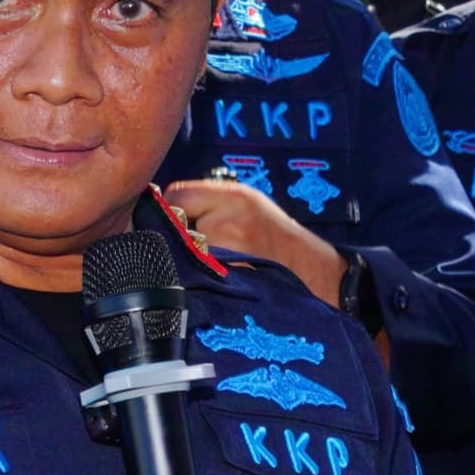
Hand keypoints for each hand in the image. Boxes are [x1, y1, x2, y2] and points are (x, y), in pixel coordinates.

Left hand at [157, 177, 348, 307]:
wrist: (307, 270)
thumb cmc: (275, 236)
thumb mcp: (249, 202)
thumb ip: (210, 199)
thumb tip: (167, 204)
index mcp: (234, 197)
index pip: (178, 194)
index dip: (172, 206)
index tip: (177, 217)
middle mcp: (227, 221)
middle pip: (174, 224)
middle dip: (176, 233)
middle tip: (193, 242)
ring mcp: (225, 253)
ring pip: (180, 252)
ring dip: (186, 257)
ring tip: (211, 259)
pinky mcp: (224, 280)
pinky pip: (192, 274)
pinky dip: (195, 276)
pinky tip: (213, 275)